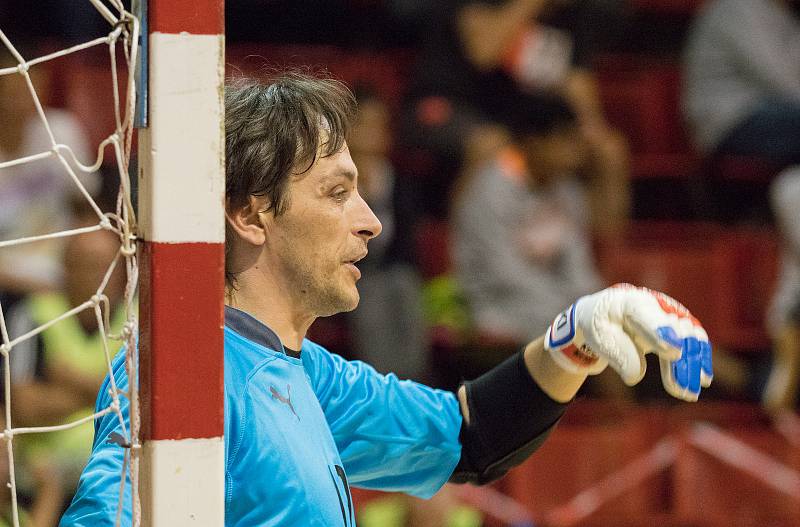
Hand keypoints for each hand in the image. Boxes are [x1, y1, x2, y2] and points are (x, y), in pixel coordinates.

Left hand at [544, 284, 712, 400]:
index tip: (673, 351)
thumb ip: (618, 354)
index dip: (661, 333)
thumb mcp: (599, 338)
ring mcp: (670, 314)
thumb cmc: (600, 324)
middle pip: (675, 331)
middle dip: (682, 360)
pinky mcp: (678, 327)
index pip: (647, 316)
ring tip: (690, 392)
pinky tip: (701, 379)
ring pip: (689, 339)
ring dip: (692, 366)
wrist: (606, 314)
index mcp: (630, 301)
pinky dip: (696, 361)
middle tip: (685, 388)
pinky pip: (692, 343)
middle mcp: (656, 304)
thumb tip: (635, 377)